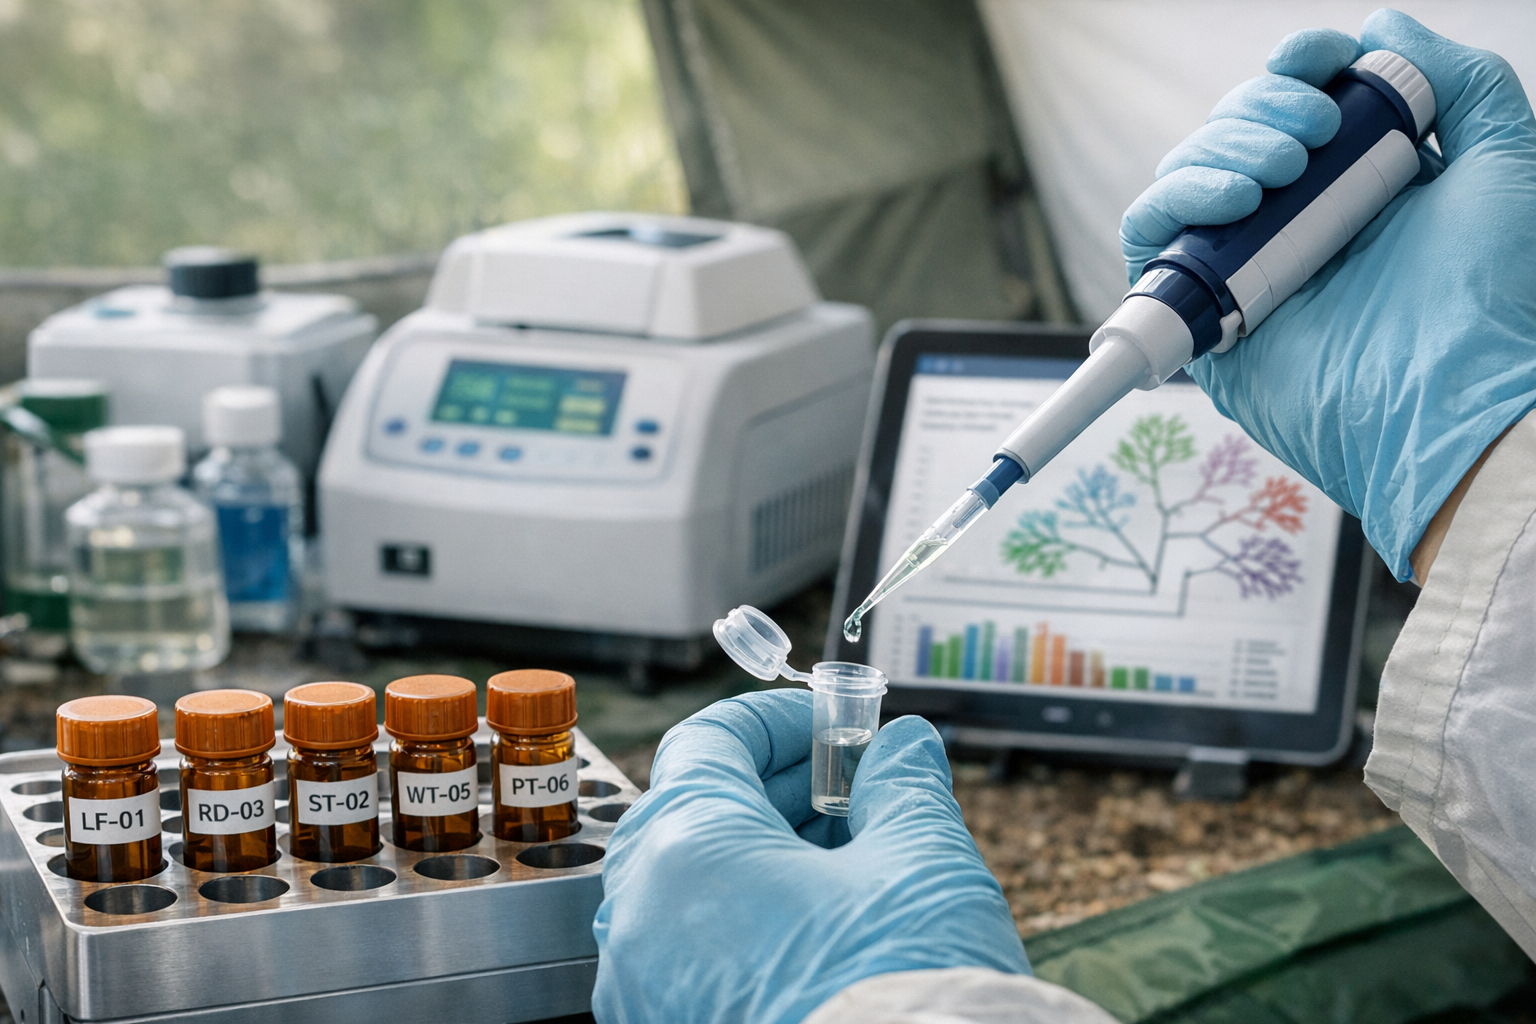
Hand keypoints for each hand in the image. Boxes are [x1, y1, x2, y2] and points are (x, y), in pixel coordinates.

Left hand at [591, 689, 1026, 1022]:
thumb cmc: (906, 1000)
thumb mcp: (922, 865)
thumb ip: (904, 788)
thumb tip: (904, 749)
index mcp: (684, 855)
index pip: (707, 741)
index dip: (779, 720)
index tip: (836, 723)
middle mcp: (644, 923)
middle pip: (698, 813)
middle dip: (785, 789)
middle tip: (860, 784)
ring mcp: (650, 993)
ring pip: (698, 888)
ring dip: (774, 854)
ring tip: (861, 853)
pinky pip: (700, 951)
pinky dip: (756, 917)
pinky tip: (833, 919)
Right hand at [1120, 10, 1535, 580]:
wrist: (1453, 395)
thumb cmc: (1489, 295)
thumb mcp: (1502, 160)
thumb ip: (1461, 81)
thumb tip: (1379, 26)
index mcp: (1356, 188)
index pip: (1294, 107)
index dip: (1297, 69)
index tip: (1323, 61)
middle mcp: (1294, 224)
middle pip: (1234, 130)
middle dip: (1262, 105)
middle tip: (1314, 131)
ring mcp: (1243, 265)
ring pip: (1187, 171)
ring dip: (1224, 145)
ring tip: (1281, 169)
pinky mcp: (1200, 312)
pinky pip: (1150, 234)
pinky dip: (1177, 198)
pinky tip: (1236, 198)